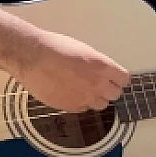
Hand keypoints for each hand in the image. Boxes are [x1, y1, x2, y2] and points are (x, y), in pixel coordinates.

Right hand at [14, 29, 129, 112]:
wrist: (31, 57)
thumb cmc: (54, 47)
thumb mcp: (83, 50)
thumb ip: (97, 65)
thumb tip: (102, 72)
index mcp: (102, 66)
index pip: (124, 79)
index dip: (118, 79)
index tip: (113, 78)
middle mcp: (97, 84)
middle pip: (115, 94)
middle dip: (108, 89)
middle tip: (97, 84)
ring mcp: (85, 98)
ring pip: (101, 105)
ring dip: (95, 98)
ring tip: (82, 89)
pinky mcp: (71, 107)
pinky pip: (83, 109)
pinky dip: (80, 103)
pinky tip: (69, 93)